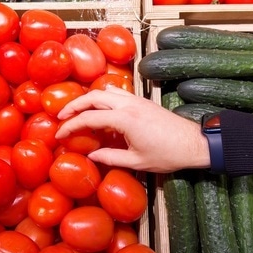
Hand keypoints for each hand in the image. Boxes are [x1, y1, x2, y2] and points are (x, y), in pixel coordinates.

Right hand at [55, 87, 210, 172]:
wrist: (193, 143)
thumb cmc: (167, 155)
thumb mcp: (136, 161)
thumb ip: (111, 157)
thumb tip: (92, 156)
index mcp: (124, 119)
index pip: (89, 118)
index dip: (71, 125)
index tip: (59, 133)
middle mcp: (128, 105)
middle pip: (93, 97)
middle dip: (74, 105)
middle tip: (62, 116)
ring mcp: (136, 100)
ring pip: (105, 91)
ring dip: (88, 99)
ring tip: (77, 111)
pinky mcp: (142, 101)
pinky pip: (117, 93)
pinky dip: (103, 98)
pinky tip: (100, 109)